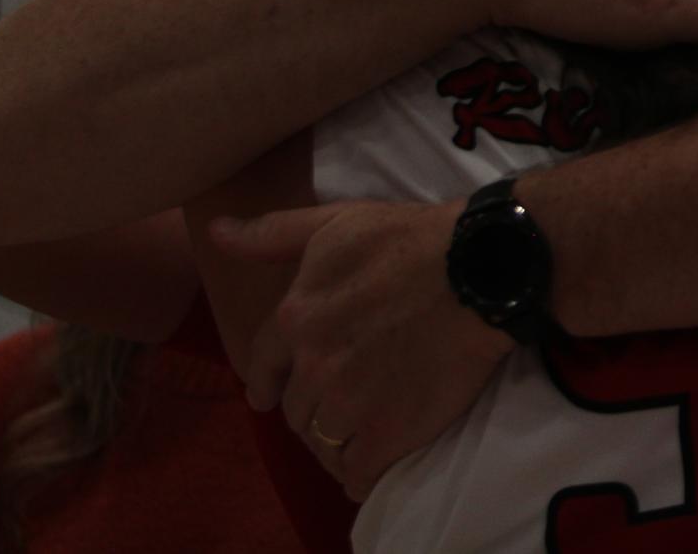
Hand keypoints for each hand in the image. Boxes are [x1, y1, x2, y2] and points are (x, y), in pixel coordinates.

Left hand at [209, 200, 511, 500]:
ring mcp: (349, 405)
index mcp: (296, 319)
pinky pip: (357, 474)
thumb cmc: (411, 239)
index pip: (264, 367)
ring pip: (322, 443)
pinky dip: (361, 473)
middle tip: (335, 406)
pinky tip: (372, 465)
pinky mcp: (388, 434)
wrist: (480, 271)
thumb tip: (217, 231)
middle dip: (310, 408)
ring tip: (357, 436)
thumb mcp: (337, 223)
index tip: (269, 396)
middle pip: (295, 409)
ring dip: (335, 442)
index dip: (268, 383)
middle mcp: (314, 368)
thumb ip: (274, 234)